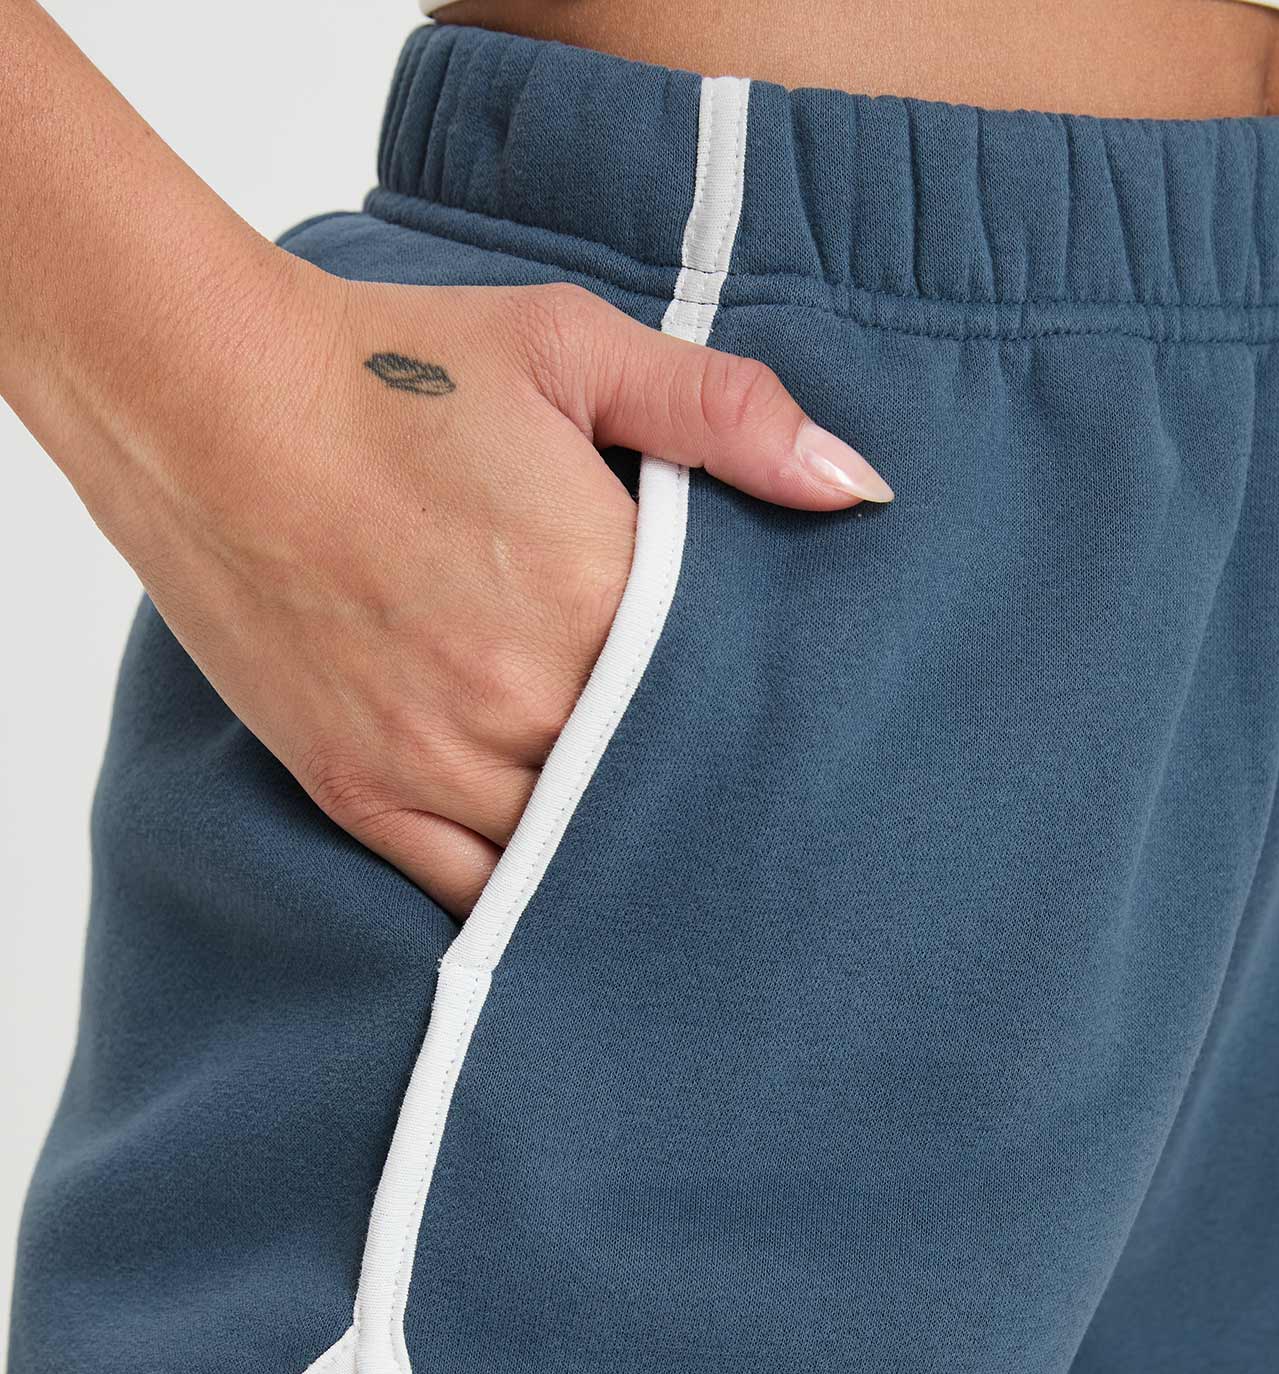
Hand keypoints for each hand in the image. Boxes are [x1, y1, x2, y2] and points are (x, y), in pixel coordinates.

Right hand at [92, 253, 891, 920]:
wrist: (200, 398)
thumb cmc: (390, 365)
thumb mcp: (569, 346)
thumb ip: (721, 415)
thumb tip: (857, 486)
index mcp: (592, 591)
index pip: (722, 697)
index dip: (759, 716)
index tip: (790, 729)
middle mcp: (521, 698)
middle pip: (652, 790)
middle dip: (696, 796)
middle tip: (753, 818)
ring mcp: (433, 758)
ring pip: (568, 859)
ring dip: (616, 859)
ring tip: (667, 864)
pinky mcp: (358, 790)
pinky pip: (465, 892)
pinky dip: (519, 900)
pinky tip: (563, 899)